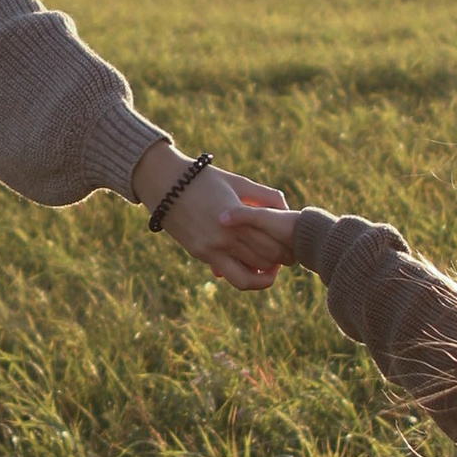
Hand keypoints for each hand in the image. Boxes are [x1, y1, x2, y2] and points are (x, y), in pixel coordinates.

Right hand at [134, 148, 289, 290]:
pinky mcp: (199, 254)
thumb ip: (265, 197)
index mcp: (239, 218)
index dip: (288, 247)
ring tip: (269, 266)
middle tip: (287, 255)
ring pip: (247, 278)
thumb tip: (287, 211)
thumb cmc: (204, 178)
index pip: (274, 243)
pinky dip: (243, 276)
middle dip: (281, 261)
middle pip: (265, 261)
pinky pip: (228, 275)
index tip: (293, 243)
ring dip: (263, 275)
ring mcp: (211, 249)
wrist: (164, 183)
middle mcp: (226, 238)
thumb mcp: (238, 182)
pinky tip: (250, 266)